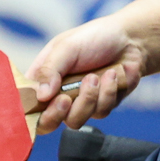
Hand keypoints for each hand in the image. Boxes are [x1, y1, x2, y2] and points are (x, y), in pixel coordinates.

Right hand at [26, 15, 150, 133]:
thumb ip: (50, 69)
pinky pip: (100, 112)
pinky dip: (109, 92)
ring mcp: (79, 102)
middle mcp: (58, 94)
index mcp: (43, 78)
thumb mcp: (67, 47)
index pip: (28, 105)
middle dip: (59, 112)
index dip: (33, 112)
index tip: (50, 100)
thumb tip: (40, 96)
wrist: (131, 39)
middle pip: (48, 123)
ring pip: (76, 121)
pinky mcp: (101, 106)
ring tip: (99, 76)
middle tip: (66, 98)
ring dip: (89, 98)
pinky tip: (114, 74)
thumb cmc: (95, 38)